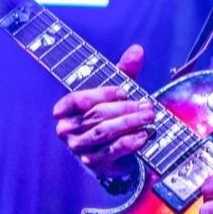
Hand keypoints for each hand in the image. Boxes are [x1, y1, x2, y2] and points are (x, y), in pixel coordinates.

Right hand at [52, 44, 153, 177]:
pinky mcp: (93, 164)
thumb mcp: (113, 91)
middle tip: (148, 106)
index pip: (78, 99)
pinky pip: (113, 150)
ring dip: (130, 123)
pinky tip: (144, 135)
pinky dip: (131, 142)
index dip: (102, 94)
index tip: (124, 91)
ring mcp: (78, 148)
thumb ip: (123, 71)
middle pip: (97, 115)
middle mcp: (66, 130)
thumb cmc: (108, 114)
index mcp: (64, 110)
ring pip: (105, 131)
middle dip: (125, 108)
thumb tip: (137, 50)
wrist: (108, 153)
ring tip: (149, 116)